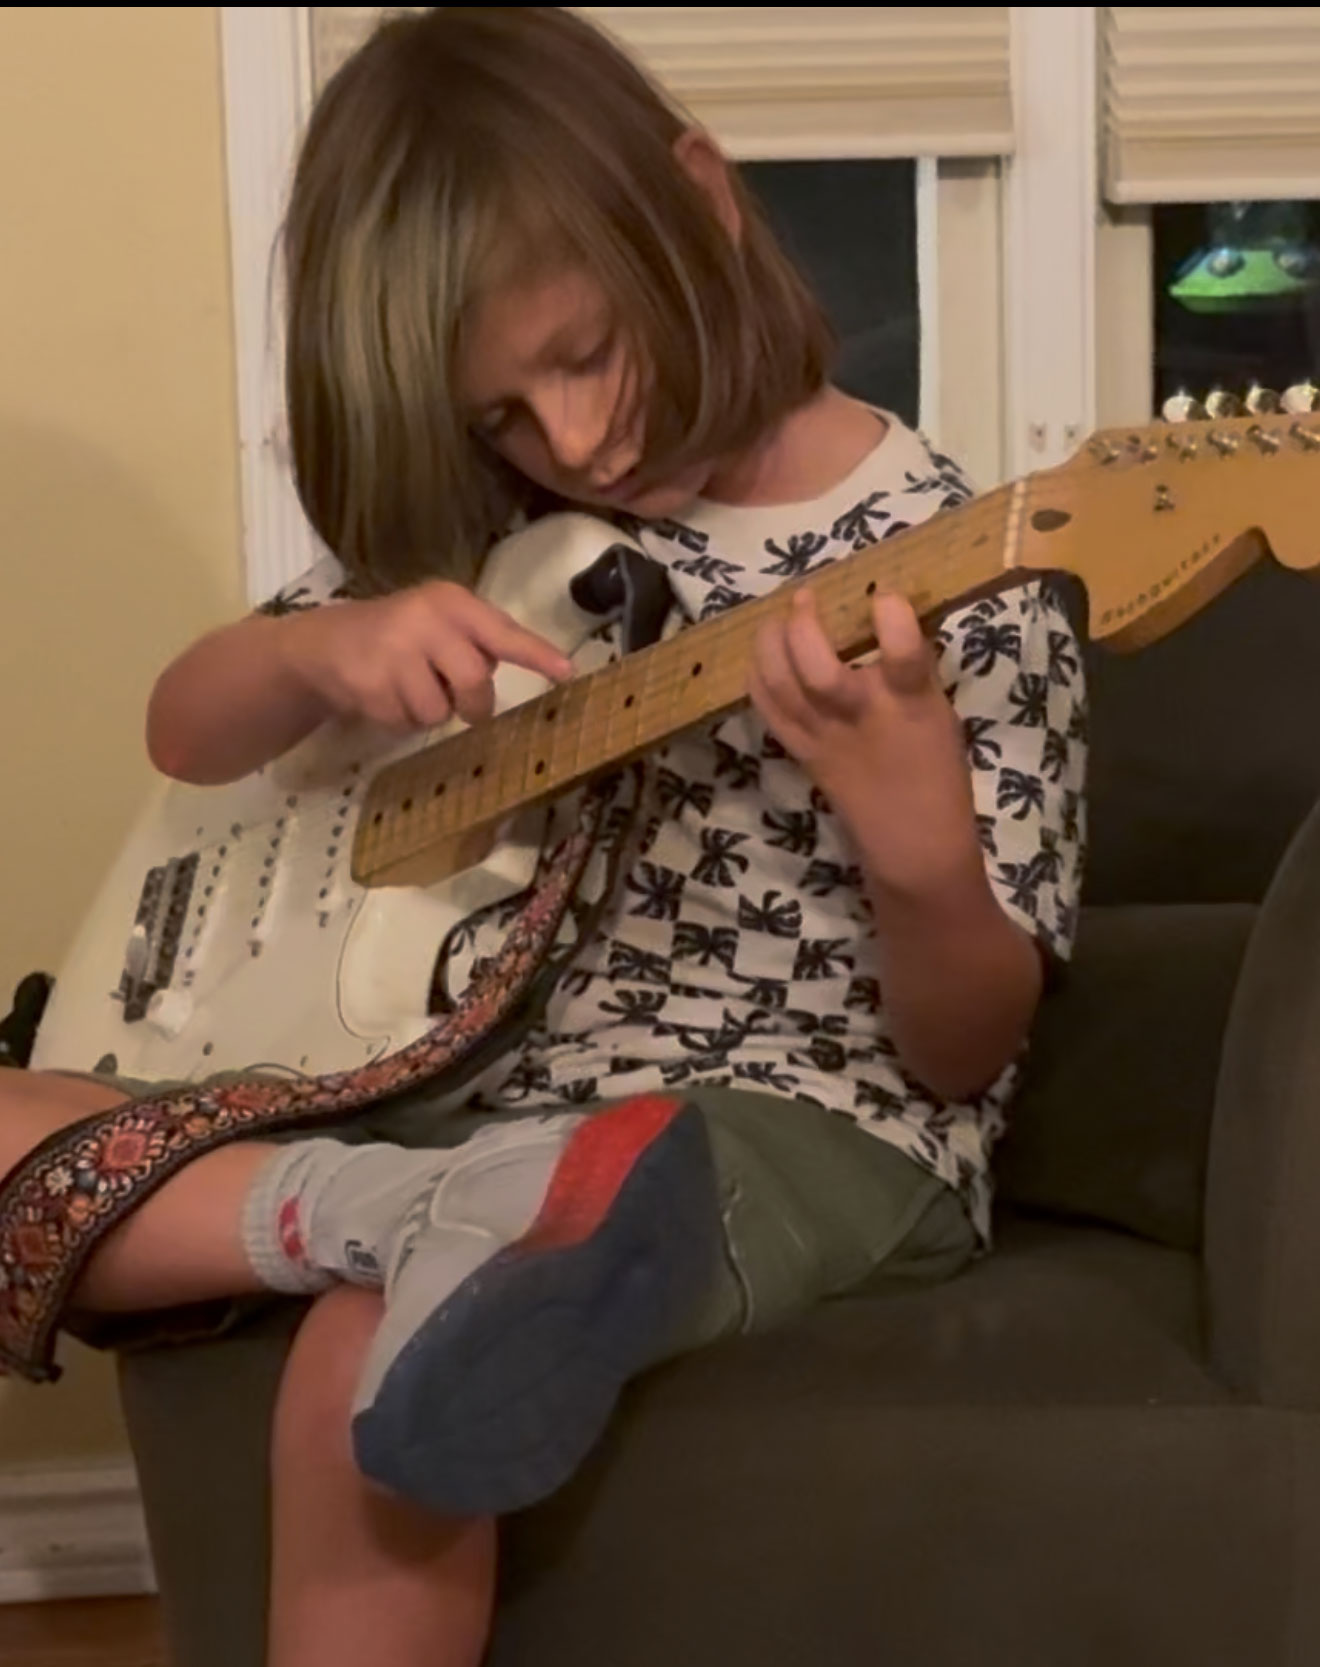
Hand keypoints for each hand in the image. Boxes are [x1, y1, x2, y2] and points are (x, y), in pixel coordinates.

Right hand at [277, 581, 572, 731]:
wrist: (324, 644)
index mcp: (451, 602)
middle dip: (474, 705)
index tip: (566, 673)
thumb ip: (480, 641)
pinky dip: (401, 720)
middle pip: (476, 682)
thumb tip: (528, 669)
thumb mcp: (440, 623)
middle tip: (466, 706)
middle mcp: (425, 620)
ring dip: (430, 712)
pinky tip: (383, 695)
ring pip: (439, 711)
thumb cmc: (400, 635)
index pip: (502, 631)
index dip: (536, 654)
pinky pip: (406, 722)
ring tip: (407, 688)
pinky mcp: (370, 684)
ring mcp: (394, 652)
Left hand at [749, 589, 980, 900]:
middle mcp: (861, 717)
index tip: (885, 593)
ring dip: (770, 643)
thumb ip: (911, 671)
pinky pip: (768, 709)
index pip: (903, 652)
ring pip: (781, 685)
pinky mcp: (801, 752)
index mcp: (910, 705)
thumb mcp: (938, 714)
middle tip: (806, 596)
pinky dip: (758, 677)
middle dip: (804, 625)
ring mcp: (824, 737)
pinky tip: (762, 657)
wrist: (913, 843)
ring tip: (776, 619)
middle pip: (819, 670)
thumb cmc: (937, 774)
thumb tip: (881, 617)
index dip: (892, 614)